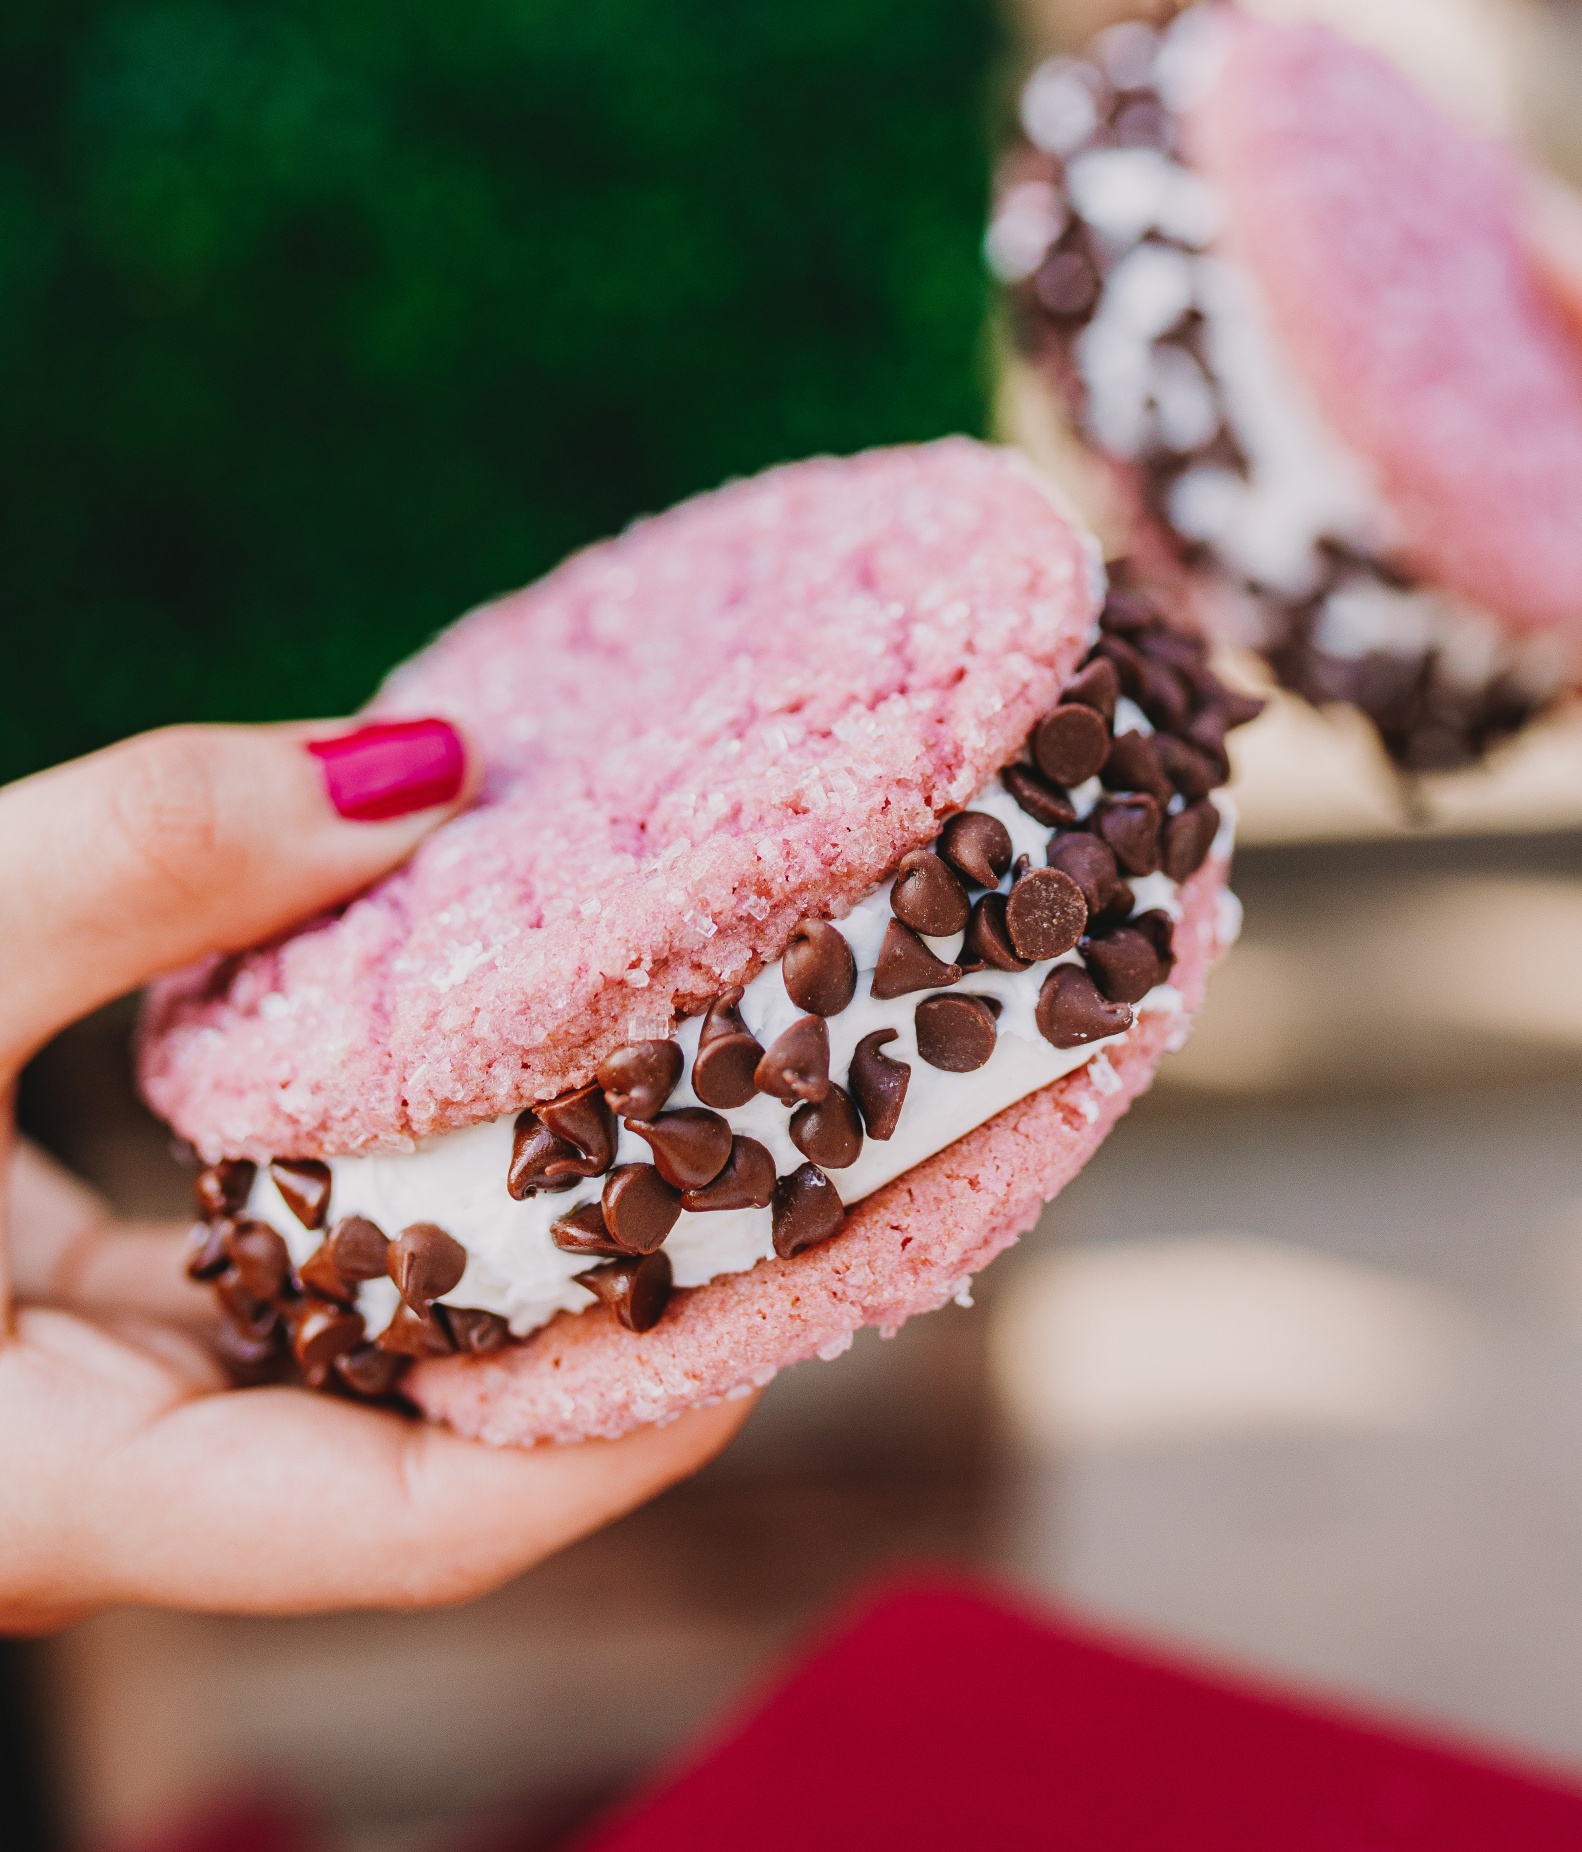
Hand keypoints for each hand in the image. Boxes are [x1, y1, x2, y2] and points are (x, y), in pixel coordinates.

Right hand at [0, 722, 749, 1629]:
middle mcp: (113, 1480)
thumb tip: (421, 769)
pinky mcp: (101, 1317)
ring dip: (527, 1237)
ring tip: (698, 1080)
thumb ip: (137, 864)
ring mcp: (109, 1399)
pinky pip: (300, 1282)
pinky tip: (505, 1063)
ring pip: (374, 1358)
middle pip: (432, 1444)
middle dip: (623, 1308)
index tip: (790, 1261)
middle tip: (794, 1137)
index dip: (630, 1424)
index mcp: (64, 1488)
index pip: (418, 1526)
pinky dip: (413, 1185)